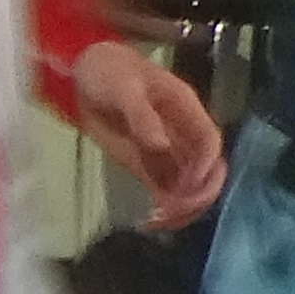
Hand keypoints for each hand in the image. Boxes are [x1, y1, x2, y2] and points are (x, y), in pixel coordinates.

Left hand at [72, 37, 229, 229]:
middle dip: (198, 193)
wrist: (86, 73)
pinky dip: (163, 205)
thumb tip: (161, 144)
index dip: (205, 166)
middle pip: (207, 168)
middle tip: (173, 211)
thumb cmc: (109, 72)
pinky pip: (163, 187)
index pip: (209, 142)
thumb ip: (142, 114)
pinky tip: (152, 221)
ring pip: (188, 184)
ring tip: (160, 222)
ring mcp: (165, 150)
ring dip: (182, 206)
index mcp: (185, 110)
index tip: (187, 186)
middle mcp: (182, 133)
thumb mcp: (123, 87)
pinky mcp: (146, 163)